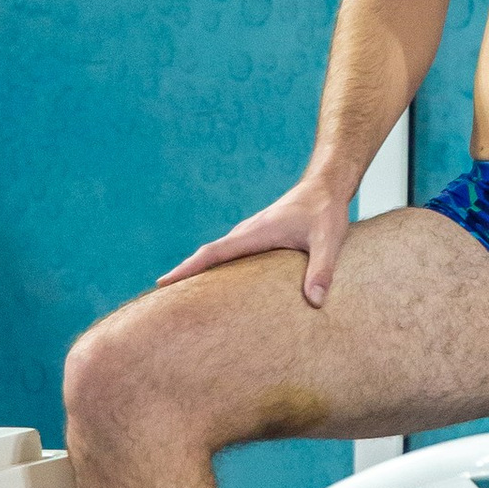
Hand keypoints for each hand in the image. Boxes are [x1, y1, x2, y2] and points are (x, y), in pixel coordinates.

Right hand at [159, 174, 351, 307]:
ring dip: (199, 272)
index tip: (163, 283)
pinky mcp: (258, 237)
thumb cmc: (326, 211)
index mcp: (255, 233)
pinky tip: (218, 284)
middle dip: (184, 275)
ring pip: (218, 255)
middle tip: (160, 301)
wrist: (325, 185)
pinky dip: (217, 267)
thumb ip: (322, 270)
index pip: (213, 253)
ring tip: (183, 298)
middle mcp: (246, 233)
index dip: (187, 269)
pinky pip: (230, 254)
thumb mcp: (328, 241)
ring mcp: (250, 234)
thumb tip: (315, 302)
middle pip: (207, 256)